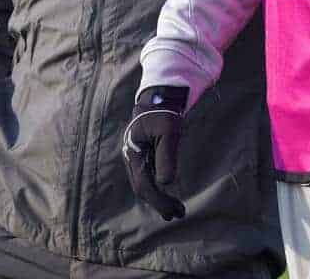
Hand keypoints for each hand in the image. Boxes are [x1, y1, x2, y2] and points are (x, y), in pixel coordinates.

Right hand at [122, 85, 187, 220]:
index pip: (144, 185)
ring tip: (175, 209)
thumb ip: (166, 157)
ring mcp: (134, 156)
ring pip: (143, 184)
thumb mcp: (169, 131)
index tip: (174, 211)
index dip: (159, 201)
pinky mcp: (141, 155)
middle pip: (142, 188)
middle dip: (159, 203)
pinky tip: (167, 194)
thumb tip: (165, 183)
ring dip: (157, 198)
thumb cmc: (164, 112)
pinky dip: (156, 188)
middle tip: (178, 213)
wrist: (158, 97)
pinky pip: (146, 177)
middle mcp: (131, 156)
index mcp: (134, 152)